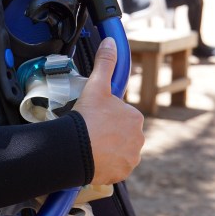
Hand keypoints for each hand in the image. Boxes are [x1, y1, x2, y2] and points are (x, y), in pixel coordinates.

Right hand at [74, 37, 143, 184]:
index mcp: (135, 118)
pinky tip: (93, 159)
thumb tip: (110, 41)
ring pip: (118, 152)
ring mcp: (130, 158)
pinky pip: (114, 168)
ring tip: (89, 146)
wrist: (76, 149)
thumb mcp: (96, 86)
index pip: (121, 116)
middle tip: (89, 133)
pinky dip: (105, 165)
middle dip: (108, 134)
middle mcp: (138, 139)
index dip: (106, 117)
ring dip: (107, 150)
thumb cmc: (87, 117)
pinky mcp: (121, 174)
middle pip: (121, 135)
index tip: (93, 119)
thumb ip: (105, 62)